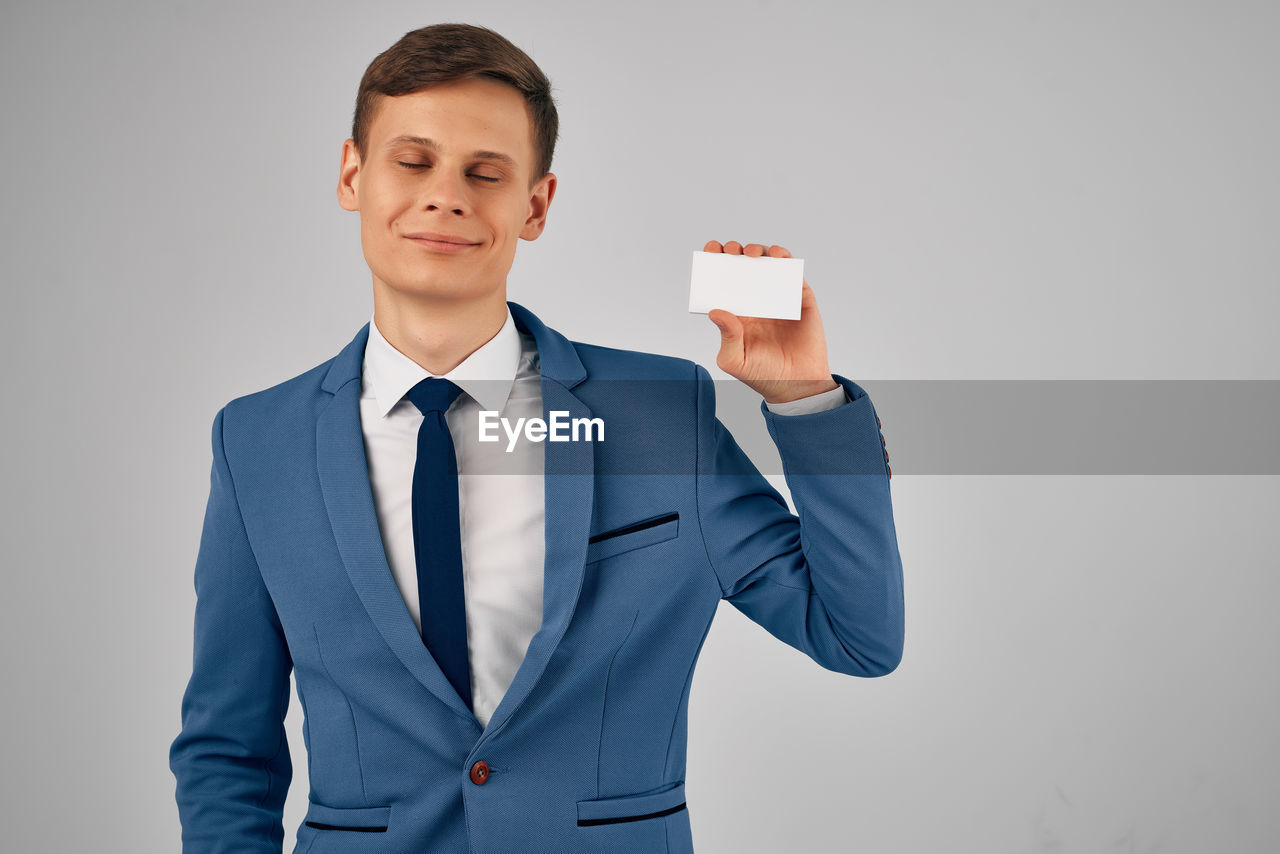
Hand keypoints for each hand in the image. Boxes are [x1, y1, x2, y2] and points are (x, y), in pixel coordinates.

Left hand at [704, 240, 838, 404]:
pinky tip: (777, 256)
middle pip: (744, 267)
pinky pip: (793, 274)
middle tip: (732, 250)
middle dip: (736, 252)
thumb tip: (716, 311)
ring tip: (752, 254)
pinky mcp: (800, 297)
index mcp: (738, 311)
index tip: (711, 249)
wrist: (797, 386)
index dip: (716, 262)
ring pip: (768, 265)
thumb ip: (726, 337)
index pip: (723, 281)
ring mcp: (778, 297)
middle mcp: (756, 300)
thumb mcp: (736, 361)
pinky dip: (785, 260)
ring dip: (760, 251)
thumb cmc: (763, 375)